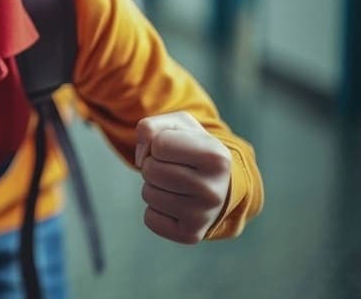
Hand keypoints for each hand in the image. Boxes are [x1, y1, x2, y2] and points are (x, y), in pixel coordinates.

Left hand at [135, 111, 231, 243]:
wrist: (221, 185)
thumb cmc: (194, 149)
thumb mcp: (179, 125)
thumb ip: (151, 127)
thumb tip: (140, 160)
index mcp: (216, 157)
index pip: (159, 144)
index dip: (159, 143)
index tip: (177, 149)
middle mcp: (213, 189)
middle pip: (150, 170)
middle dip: (153, 165)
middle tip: (173, 168)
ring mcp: (203, 216)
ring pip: (147, 194)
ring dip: (153, 186)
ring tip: (176, 185)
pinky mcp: (191, 235)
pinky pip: (150, 219)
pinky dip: (155, 210)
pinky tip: (176, 205)